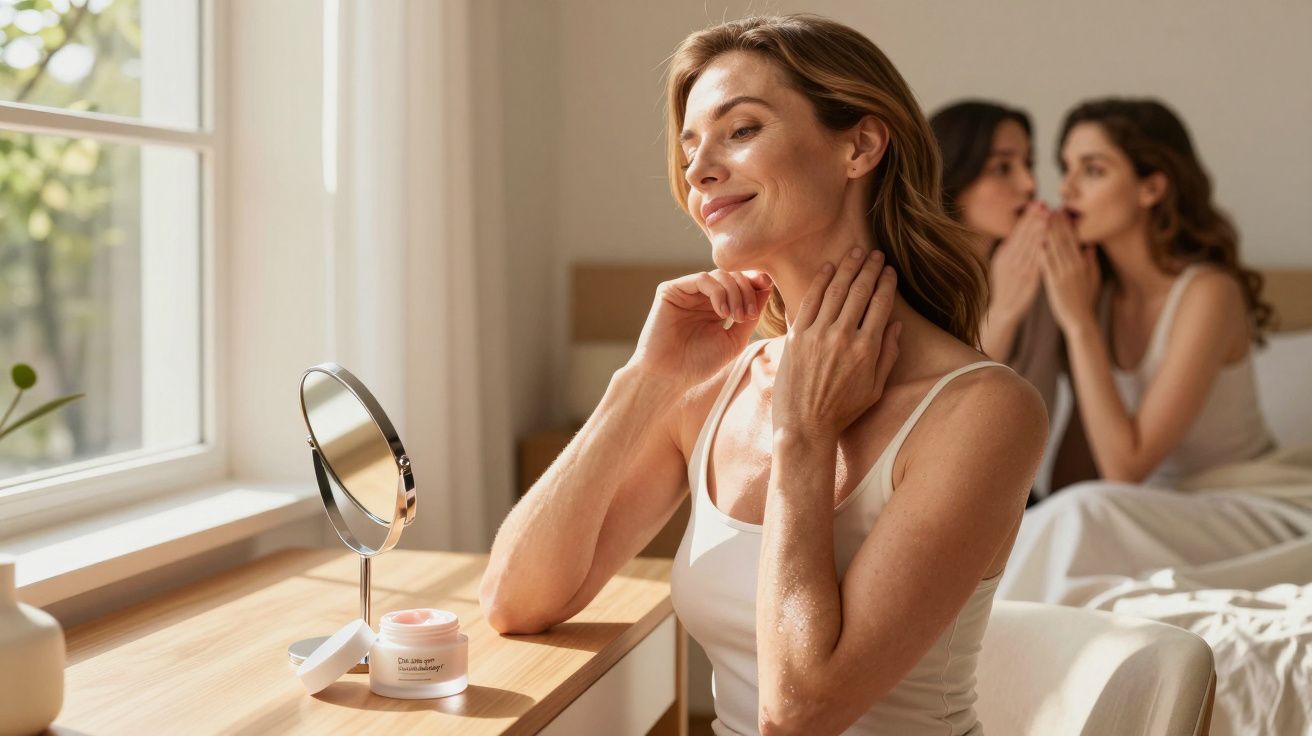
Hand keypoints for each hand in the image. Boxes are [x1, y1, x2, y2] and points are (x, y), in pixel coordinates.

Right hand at [626, 268, 773, 387]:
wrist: (670, 376)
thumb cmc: (699, 364)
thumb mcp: (734, 340)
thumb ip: (750, 316)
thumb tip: (766, 288)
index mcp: (716, 306)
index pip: (739, 284)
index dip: (755, 283)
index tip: (767, 288)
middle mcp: (701, 296)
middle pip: (732, 276)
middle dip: (747, 290)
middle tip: (748, 315)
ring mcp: (686, 292)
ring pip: (719, 274)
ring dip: (734, 292)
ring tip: (735, 316)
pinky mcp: (671, 290)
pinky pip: (701, 278)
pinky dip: (717, 292)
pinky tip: (721, 312)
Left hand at [772, 247, 900, 439]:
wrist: (804, 425)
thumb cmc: (842, 410)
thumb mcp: (875, 388)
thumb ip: (888, 354)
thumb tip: (897, 325)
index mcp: (867, 349)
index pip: (880, 304)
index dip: (886, 283)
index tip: (889, 270)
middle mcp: (843, 337)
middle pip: (860, 291)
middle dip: (869, 268)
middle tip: (875, 253)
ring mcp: (818, 334)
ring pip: (836, 290)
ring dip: (848, 267)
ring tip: (855, 253)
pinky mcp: (797, 336)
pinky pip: (810, 301)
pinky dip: (821, 281)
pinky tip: (829, 268)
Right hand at [989, 201, 1046, 321]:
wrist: (1003, 311)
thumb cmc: (1005, 287)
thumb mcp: (1001, 266)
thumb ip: (1009, 250)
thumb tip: (1016, 233)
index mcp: (1004, 255)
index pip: (1017, 231)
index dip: (1027, 217)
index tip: (1037, 203)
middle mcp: (1010, 261)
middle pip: (1024, 236)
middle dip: (1034, 218)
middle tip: (1044, 203)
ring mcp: (1019, 270)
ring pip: (1030, 246)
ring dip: (1039, 230)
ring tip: (1048, 215)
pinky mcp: (1028, 280)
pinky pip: (1036, 262)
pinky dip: (1041, 249)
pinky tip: (1048, 239)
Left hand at [1041, 212, 1100, 332]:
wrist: (1080, 321)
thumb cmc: (1085, 300)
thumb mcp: (1093, 279)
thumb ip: (1091, 262)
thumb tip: (1090, 245)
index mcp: (1083, 263)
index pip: (1073, 239)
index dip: (1066, 224)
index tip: (1060, 211)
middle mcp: (1074, 266)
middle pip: (1063, 240)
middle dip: (1055, 223)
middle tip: (1048, 208)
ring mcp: (1064, 274)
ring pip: (1054, 248)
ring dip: (1047, 232)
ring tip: (1041, 218)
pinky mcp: (1054, 284)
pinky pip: (1047, 264)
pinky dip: (1042, 251)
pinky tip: (1036, 240)